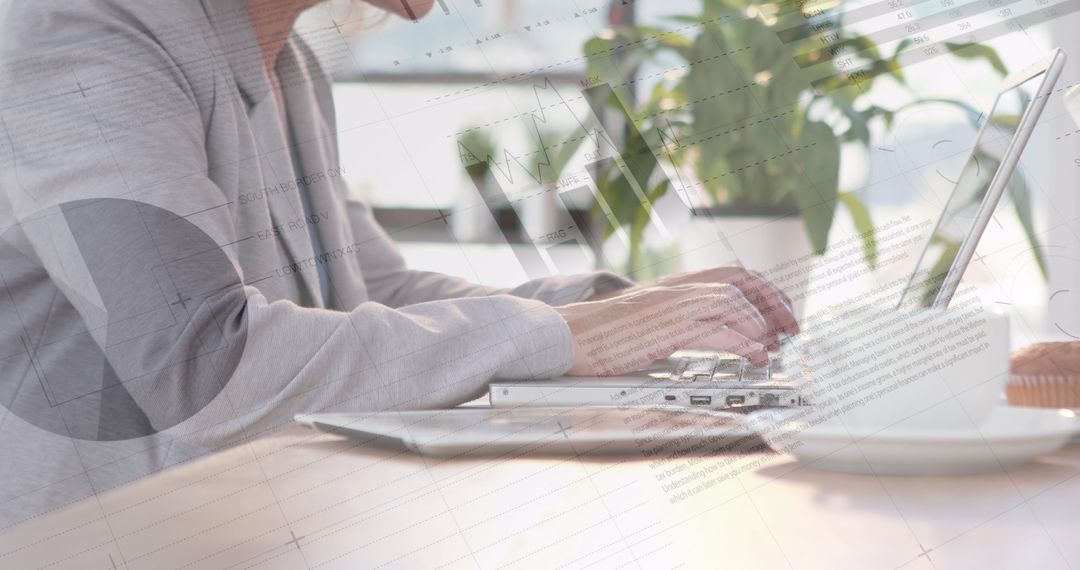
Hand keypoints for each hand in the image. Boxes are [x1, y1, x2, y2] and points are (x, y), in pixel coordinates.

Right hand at [589, 267, 798, 349]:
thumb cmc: (599, 334)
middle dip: (774, 303)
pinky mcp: (666, 328)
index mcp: (674, 284)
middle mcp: (677, 288)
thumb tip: (708, 332)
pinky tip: (754, 357)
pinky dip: (744, 343)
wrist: (566, 335)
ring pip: (734, 303)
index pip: (733, 273)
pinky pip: (717, 331)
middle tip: (790, 329)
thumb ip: (675, 318)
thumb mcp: (645, 318)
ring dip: (761, 326)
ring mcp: (672, 305)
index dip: (764, 290)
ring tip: (772, 348)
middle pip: (742, 281)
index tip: (781, 312)